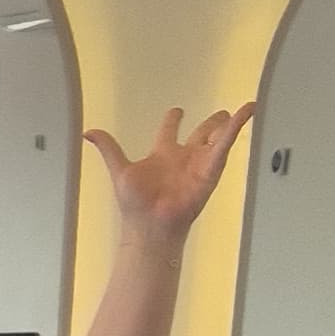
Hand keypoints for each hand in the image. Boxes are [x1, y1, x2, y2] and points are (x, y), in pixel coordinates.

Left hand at [85, 102, 253, 245]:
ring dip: (229, 124)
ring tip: (242, 111)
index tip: (177, 110)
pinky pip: (225, 144)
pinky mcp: (211, 169)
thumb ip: (108, 148)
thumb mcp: (119, 170)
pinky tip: (246, 112)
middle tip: (221, 113)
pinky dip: (237, 127)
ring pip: (217, 137)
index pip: (169, 131)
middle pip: (200, 134)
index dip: (173, 120)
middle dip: (210, 123)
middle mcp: (182, 158)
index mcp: (162, 155)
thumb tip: (88, 132)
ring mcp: (198, 164)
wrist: (151, 225)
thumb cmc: (135, 204)